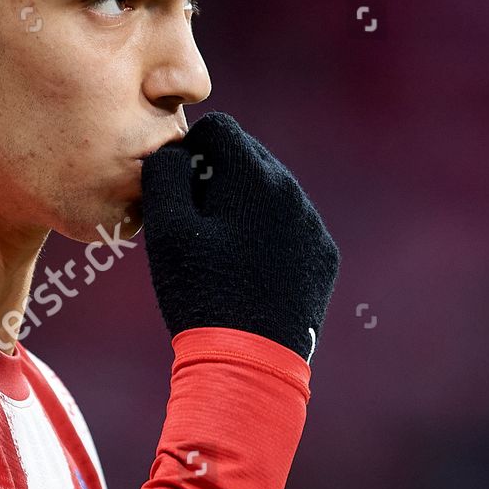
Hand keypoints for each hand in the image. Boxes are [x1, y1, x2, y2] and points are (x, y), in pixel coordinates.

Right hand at [140, 111, 340, 363]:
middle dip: (221, 175)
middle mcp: (292, 190)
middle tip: (198, 222)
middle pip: (249, 156)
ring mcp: (313, 223)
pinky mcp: (324, 254)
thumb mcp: (165, 229)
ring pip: (273, 191)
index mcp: (254, 174)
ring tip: (224, 251)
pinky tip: (251, 270)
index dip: (192, 150)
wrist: (249, 361)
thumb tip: (175, 148)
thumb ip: (164, 171)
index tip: (181, 186)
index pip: (220, 127)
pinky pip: (294, 226)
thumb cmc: (199, 290)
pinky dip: (271, 235)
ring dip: (247, 205)